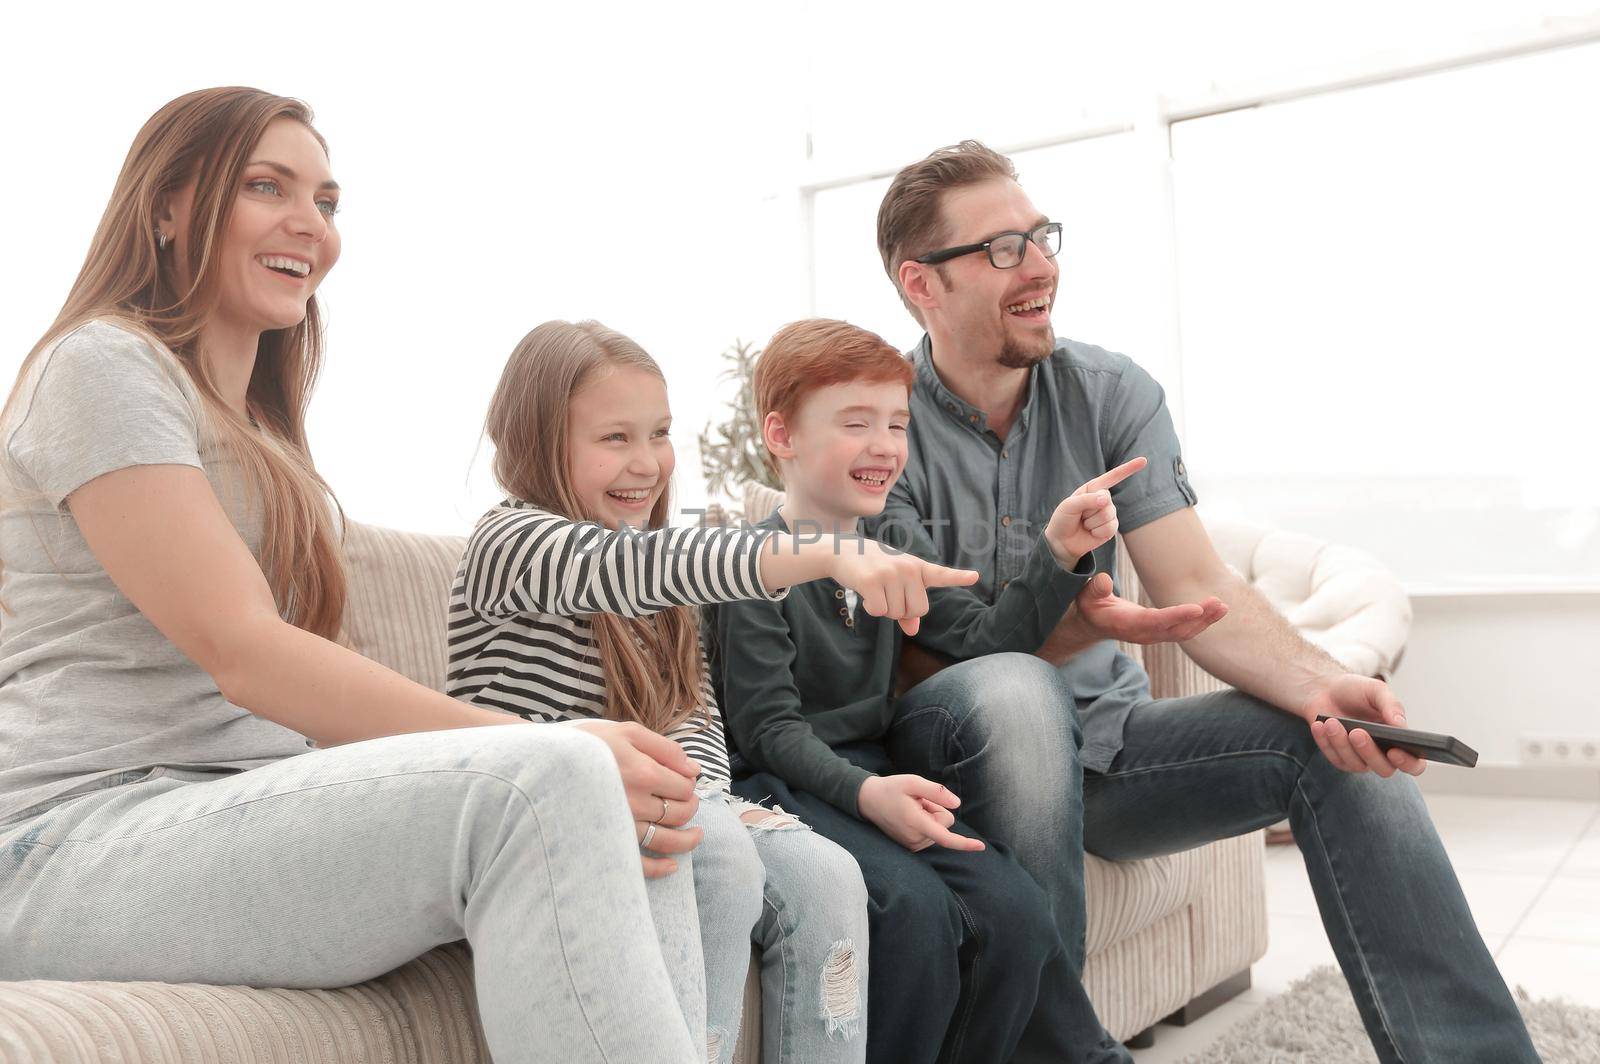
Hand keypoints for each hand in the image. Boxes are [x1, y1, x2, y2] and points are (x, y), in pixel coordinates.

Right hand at [569, 719, 703, 876]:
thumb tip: (695, 769)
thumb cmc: (587, 744)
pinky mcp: (607, 843)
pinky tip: (672, 866)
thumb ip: (666, 749)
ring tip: (697, 836)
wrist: (541, 765)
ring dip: (687, 841)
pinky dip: (660, 869)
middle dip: (690, 808)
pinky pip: (638, 865)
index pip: (684, 786)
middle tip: (688, 802)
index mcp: (643, 773)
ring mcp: (621, 826)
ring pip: (666, 841)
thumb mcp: (627, 732)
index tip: (684, 781)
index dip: (690, 785)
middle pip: (679, 813)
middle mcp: (635, 803)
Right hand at [829, 540, 978, 636]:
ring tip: (875, 589)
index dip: (958, 577)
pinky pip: (880, 612)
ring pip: (896, 613)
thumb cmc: (875, 569)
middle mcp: (908, 568)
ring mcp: (890, 573)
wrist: (845, 552)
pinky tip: (866, 593)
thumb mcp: (896, 583)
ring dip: (884, 609)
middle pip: (917, 610)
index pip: (941, 574)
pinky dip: (872, 608)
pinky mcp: (872, 581)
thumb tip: (913, 630)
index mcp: (917, 567)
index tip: (974, 576)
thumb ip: (908, 607)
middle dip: (901, 610)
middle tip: (888, 592)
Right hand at [857, 774, 984, 852]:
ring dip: (929, 816)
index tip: (980, 846)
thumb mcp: (913, 782)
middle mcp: (915, 839)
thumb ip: (936, 792)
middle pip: (945, 823)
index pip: (945, 837)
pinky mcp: (911, 846)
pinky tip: (910, 815)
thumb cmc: (891, 788)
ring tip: (911, 808)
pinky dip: (925, 822)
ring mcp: (912, 845)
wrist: (868, 800)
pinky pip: (931, 833)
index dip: (964, 843)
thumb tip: (957, 804)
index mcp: (916, 823)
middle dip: (935, 810)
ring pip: (939, 829)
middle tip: (916, 802)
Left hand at [1043, 457, 1147, 569]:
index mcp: (1093, 488)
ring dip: (1091, 522)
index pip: (1113, 477)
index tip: (1144, 460)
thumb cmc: (1063, 519)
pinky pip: (1109, 528)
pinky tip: (1090, 532)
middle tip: (1079, 516)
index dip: (1128, 469)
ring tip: (1084, 524)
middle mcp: (1103, 499)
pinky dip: (1096, 532)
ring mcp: (1108, 513)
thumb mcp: (1069, 505)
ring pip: (1107, 515)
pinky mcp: (1111, 527)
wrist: (1062, 542)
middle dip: (1089, 510)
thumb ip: (1086, 500)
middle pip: (1105, 500)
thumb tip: (1106, 500)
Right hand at [1076, 572, 1227, 644]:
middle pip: (1177, 630)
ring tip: (1223, 607)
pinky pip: (1184, 630)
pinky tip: (1214, 611)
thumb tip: (1104, 579)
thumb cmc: (1091, 607)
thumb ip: (1095, 589)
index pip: (1156, 622)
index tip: (1197, 609)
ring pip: (1184, 632)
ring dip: (1205, 621)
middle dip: (1200, 619)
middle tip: (1219, 603)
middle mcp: (1145, 634)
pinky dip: (1201, 622)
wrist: (1094, 624)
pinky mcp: (1160, 633)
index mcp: (1128, 625)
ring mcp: (1154, 636)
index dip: (1177, 616)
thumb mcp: (1087, 596)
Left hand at [1303, 675, 1425, 777]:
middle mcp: (1382, 754)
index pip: (1414, 763)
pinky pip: (1334, 758)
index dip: (1408, 762)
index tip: (1395, 751)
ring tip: (1332, 722)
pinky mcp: (1339, 758)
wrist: (1325, 689)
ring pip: (1356, 765)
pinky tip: (1321, 725)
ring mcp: (1360, 758)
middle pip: (1384, 769)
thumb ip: (1391, 706)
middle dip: (1369, 752)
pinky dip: (1326, 742)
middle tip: (1357, 732)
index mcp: (1400, 740)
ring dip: (1342, 744)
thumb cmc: (1355, 691)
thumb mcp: (1376, 690)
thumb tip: (1401, 725)